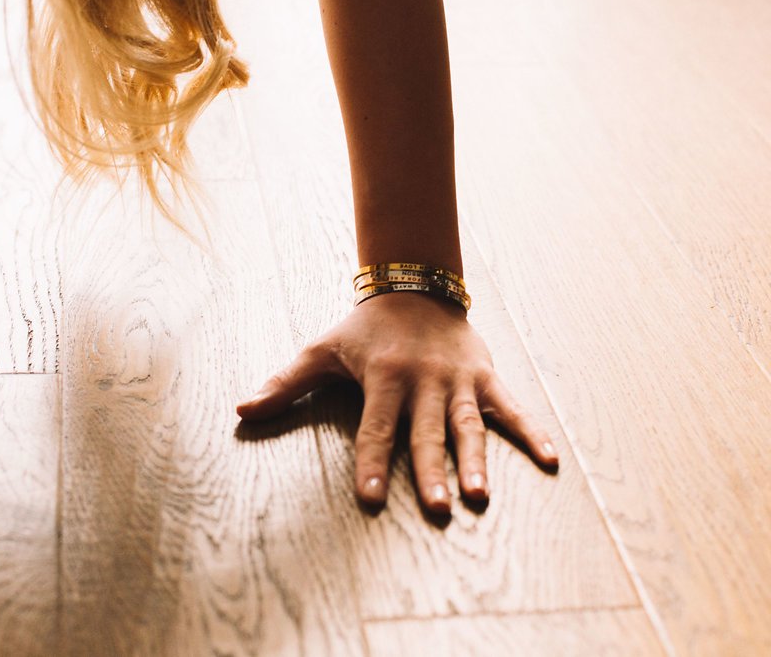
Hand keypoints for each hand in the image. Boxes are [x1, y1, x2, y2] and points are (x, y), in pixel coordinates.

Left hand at [236, 291, 558, 512]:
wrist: (414, 286)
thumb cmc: (362, 329)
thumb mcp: (320, 350)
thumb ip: (284, 384)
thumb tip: (241, 410)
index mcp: (383, 377)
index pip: (376, 428)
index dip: (373, 463)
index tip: (372, 498)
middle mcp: (423, 380)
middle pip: (427, 432)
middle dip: (432, 469)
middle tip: (439, 508)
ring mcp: (459, 379)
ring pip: (469, 424)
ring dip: (477, 459)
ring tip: (480, 495)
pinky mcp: (485, 376)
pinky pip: (512, 407)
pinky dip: (532, 431)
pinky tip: (552, 460)